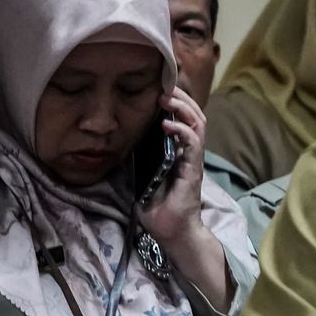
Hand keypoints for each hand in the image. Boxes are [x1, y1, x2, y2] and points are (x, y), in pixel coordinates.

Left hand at [136, 87, 205, 245]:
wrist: (171, 231)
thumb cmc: (157, 206)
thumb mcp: (143, 176)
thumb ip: (138, 159)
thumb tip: (117, 143)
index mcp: (178, 152)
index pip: (182, 119)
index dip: (175, 102)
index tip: (158, 87)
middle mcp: (189, 153)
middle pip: (194, 116)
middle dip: (181, 98)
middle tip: (164, 84)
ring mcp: (193, 161)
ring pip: (197, 125)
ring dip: (183, 108)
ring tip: (166, 97)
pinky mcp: (193, 171)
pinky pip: (193, 145)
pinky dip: (182, 131)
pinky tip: (167, 123)